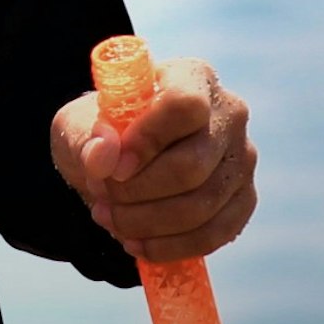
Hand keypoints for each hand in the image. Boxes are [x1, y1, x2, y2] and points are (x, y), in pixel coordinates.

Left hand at [49, 58, 252, 266]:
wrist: (122, 160)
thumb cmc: (104, 133)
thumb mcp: (79, 126)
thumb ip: (88, 139)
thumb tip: (106, 157)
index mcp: (192, 77)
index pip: (184, 106)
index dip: (148, 141)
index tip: (112, 168)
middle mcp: (230, 114)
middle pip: (192, 166)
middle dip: (138, 194)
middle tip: (102, 200)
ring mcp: (241, 159)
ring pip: (202, 206)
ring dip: (148, 224)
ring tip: (112, 221)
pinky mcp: (243, 199)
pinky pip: (213, 234)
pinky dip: (170, 246)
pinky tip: (138, 243)